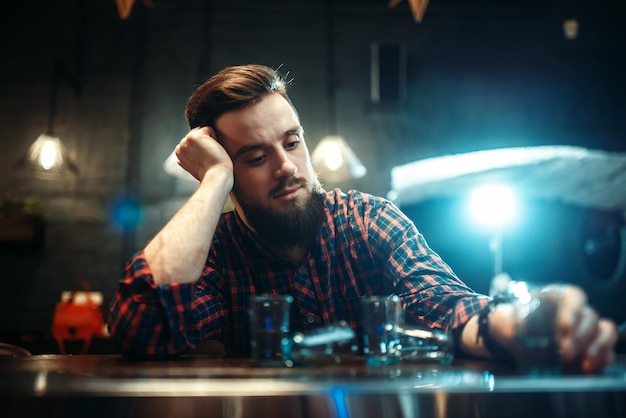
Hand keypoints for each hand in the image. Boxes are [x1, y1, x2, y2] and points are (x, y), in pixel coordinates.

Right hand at [175, 126, 232, 180]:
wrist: (216, 177)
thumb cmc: (212, 173)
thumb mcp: (197, 164)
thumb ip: (193, 155)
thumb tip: (197, 148)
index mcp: (180, 154)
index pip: (194, 141)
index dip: (203, 148)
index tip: (206, 160)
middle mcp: (180, 147)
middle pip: (198, 134)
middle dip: (206, 143)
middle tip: (209, 158)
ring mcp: (185, 141)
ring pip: (203, 131)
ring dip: (210, 141)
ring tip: (210, 155)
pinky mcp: (194, 137)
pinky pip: (209, 129)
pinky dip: (215, 138)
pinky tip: (213, 150)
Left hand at [487, 283, 617, 373]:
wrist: (510, 344)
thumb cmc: (510, 327)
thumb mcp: (503, 322)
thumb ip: (508, 322)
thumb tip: (515, 329)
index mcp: (554, 299)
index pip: (573, 296)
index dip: (572, 309)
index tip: (564, 326)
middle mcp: (573, 312)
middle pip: (589, 316)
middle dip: (580, 334)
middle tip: (566, 351)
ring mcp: (584, 330)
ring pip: (604, 330)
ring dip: (598, 345)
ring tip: (585, 360)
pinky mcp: (590, 349)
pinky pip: (607, 350)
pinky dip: (602, 359)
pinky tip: (590, 367)